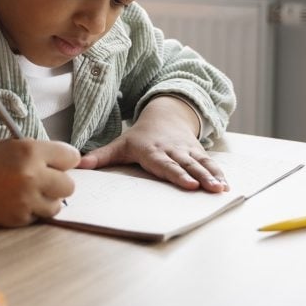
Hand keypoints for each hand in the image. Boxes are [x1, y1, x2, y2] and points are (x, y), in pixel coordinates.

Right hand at [0, 139, 79, 226]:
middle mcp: (32, 175)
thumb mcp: (12, 145)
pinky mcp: (18, 217)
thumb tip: (67, 163)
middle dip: (59, 183)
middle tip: (44, 180)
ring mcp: (26, 199)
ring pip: (57, 205)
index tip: (59, 163)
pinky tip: (15, 201)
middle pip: (69, 185)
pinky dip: (31, 211)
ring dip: (47, 200)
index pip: (71, 157)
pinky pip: (38, 217)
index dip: (65, 160)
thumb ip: (40, 153)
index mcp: (31, 150)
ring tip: (29, 193)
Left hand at [76, 96, 228, 192]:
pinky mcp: (198, 152)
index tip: (187, 185)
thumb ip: (101, 157)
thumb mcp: (120, 144)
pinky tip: (226, 186)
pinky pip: (210, 163)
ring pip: (200, 164)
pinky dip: (219, 173)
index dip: (175, 174)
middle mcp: (172, 150)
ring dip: (212, 176)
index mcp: (152, 151)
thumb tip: (79, 166)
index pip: (164, 164)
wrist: (165, 115)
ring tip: (221, 189)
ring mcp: (187, 151)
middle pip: (186, 165)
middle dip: (198, 177)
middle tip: (208, 189)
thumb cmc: (140, 137)